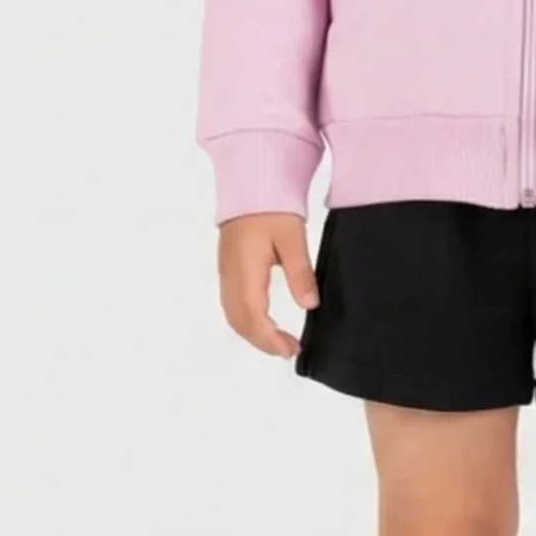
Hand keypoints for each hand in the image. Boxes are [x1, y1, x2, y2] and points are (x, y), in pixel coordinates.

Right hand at [216, 211, 318, 357]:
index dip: (271, 339)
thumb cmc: (271, 207)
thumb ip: (300, 273)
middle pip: (239, 322)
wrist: (250, 184)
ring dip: (253, 333)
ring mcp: (226, 272)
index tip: (291, 350)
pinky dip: (246, 319)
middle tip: (289, 350)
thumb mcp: (292, 238)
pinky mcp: (228, 267)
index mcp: (245, 271)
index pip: (254, 317)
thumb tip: (309, 305)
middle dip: (262, 341)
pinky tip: (264, 320)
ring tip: (279, 340)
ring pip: (233, 315)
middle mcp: (230, 276)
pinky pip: (231, 303)